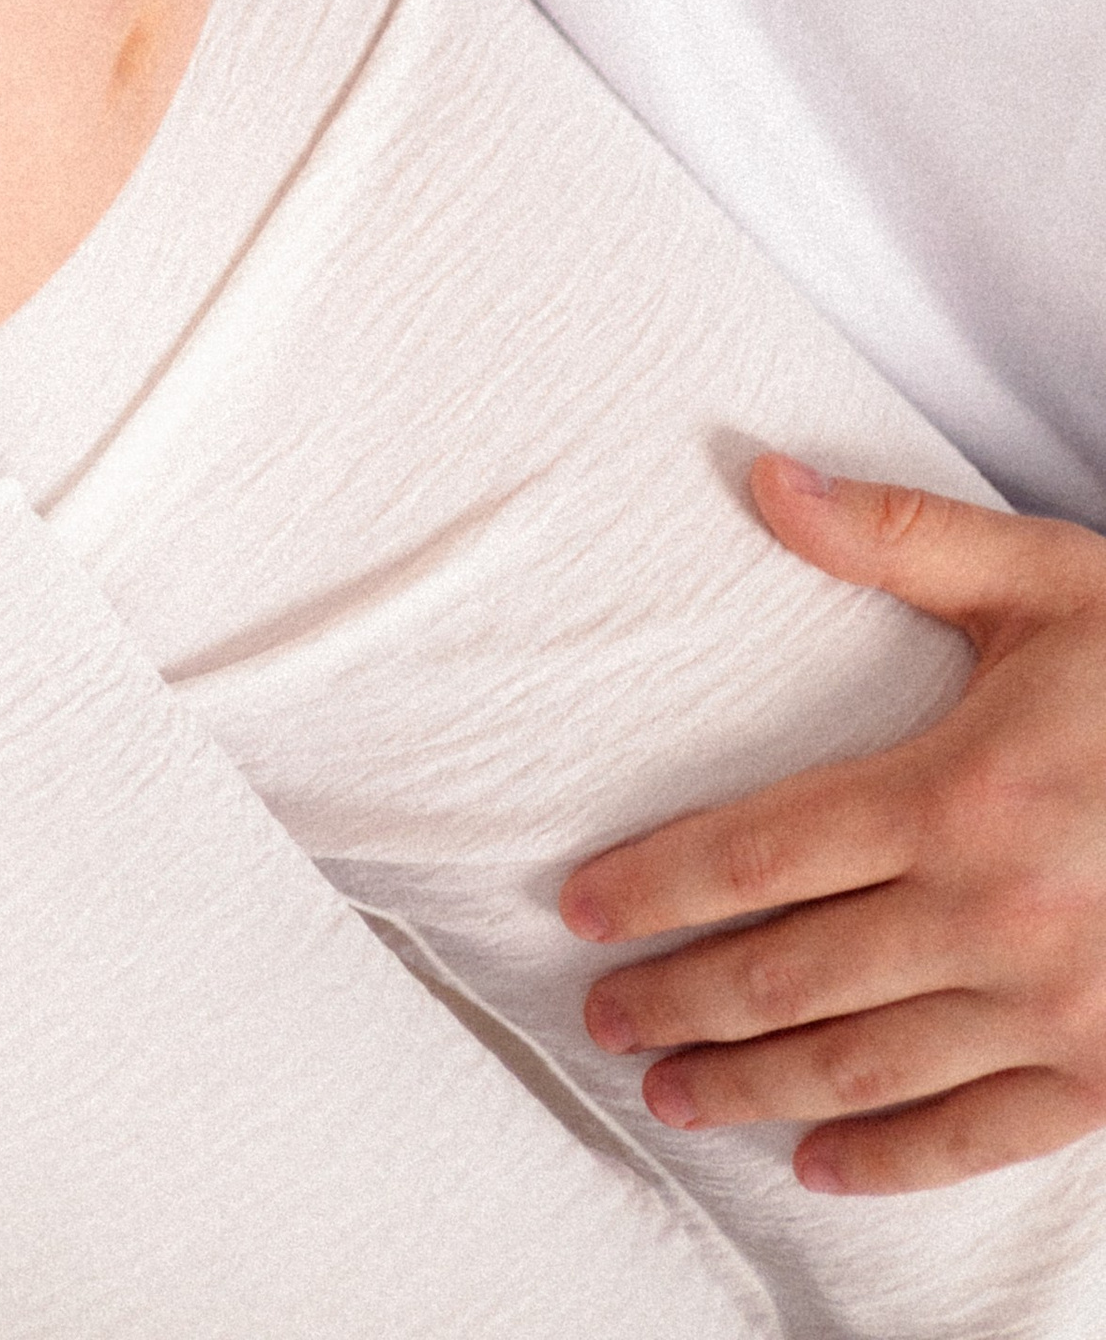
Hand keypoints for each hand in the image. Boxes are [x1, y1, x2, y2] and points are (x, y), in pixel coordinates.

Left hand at [563, 454, 1105, 1191]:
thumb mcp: (1049, 583)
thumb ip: (899, 538)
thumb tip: (763, 480)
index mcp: (961, 796)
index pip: (762, 854)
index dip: (659, 886)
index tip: (582, 910)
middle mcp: (996, 917)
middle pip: (792, 973)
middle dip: (682, 1000)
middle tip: (602, 1018)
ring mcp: (1057, 1011)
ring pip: (865, 1064)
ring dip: (755, 1084)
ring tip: (674, 1090)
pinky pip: (980, 1135)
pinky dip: (892, 1157)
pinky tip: (819, 1159)